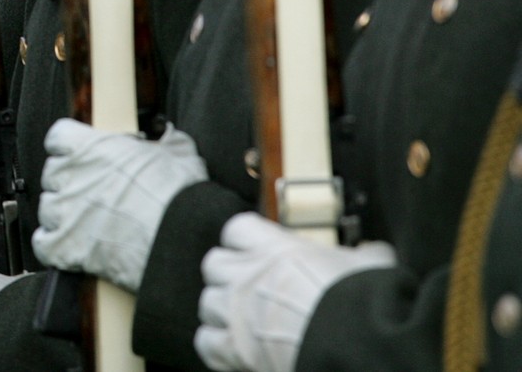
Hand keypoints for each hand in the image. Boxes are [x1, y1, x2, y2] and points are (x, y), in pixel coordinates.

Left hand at [33, 119, 207, 289]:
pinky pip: (43, 244)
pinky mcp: (66, 247)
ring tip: (88, 223)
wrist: (180, 236)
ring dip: (63, 216)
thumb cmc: (179, 194)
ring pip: (47, 208)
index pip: (59, 136)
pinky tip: (73, 248)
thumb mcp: (176, 151)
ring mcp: (65, 212)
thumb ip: (161, 141)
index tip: (80, 155)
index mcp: (92, 147)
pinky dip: (55, 247)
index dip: (69, 148)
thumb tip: (167, 137)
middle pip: (52, 174)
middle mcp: (72, 176)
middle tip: (93, 193)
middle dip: (69, 183)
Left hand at [196, 213, 395, 371]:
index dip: (245, 240)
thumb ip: (360, 254)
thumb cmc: (366, 302)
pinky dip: (217, 348)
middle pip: (213, 264)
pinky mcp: (236, 349)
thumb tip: (372, 253)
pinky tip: (236, 350)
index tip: (258, 251)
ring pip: (207, 303)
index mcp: (275, 249)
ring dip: (223, 312)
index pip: (236, 229)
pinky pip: (206, 343)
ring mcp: (237, 312)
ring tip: (244, 321)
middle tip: (249, 288)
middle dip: (228, 275)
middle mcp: (248, 276)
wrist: (361, 345)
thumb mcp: (369, 264)